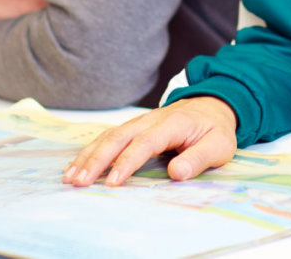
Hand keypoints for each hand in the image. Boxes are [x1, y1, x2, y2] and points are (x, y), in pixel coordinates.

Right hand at [63, 97, 238, 186]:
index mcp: (172, 124)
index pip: (145, 143)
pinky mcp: (132, 128)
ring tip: (70, 177)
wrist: (211, 106)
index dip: (127, 162)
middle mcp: (150, 120)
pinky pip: (107, 138)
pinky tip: (77, 166)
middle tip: (79, 182)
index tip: (113, 183)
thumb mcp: (220, 145)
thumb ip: (199, 158)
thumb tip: (177, 173)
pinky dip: (90, 151)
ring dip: (88, 156)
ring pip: (108, 137)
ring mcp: (138, 123)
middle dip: (96, 160)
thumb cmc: (214, 129)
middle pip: (117, 138)